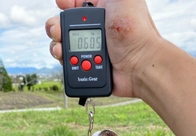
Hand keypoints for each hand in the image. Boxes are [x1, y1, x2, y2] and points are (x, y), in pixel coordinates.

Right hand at [45, 0, 161, 96]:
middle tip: (57, 30)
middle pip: (66, 26)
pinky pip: (70, 65)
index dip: (66, 3)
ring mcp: (93, 51)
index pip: (78, 5)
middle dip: (56, 26)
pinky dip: (63, 61)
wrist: (139, 64)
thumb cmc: (135, 30)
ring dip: (56, 44)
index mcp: (103, 12)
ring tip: (60, 46)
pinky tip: (64, 58)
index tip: (62, 3)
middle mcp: (97, 32)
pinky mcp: (90, 68)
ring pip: (65, 46)